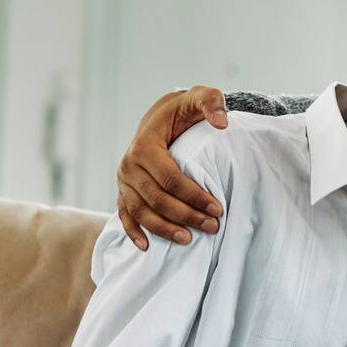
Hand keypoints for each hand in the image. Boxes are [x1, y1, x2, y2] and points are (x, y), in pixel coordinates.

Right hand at [116, 86, 229, 249]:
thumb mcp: (199, 98)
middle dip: (185, 216)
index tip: (218, 208)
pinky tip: (147, 247)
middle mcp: (129, 164)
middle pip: (157, 198)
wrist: (161, 117)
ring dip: (163, 228)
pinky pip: (125, 215)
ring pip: (141, 211)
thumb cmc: (183, 110)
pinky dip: (134, 232)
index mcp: (145, 145)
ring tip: (188, 240)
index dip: (194, 195)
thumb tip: (222, 123)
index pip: (170, 178)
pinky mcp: (123, 191)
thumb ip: (212, 103)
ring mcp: (124, 180)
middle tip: (212, 227)